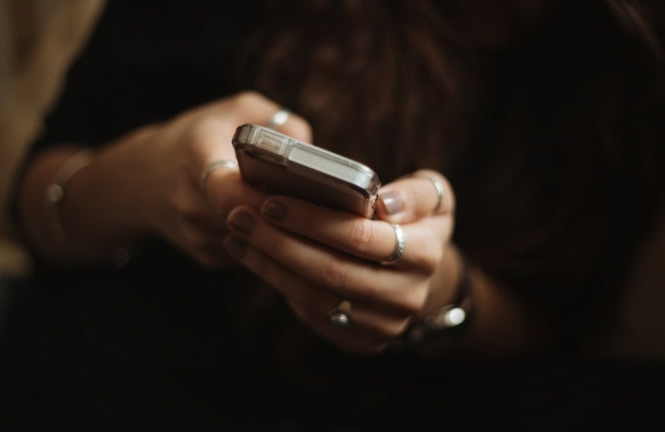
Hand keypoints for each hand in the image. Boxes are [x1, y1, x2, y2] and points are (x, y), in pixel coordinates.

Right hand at [94, 91, 310, 267]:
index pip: (230, 189)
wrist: (142, 179)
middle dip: (288, 216)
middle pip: (252, 221)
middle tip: (324, 207)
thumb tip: (314, 152)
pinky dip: (269, 241)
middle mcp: (192, 203)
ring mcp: (198, 236)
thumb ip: (278, 121)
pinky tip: (280, 223)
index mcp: (197, 157)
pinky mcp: (207, 257)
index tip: (299, 191)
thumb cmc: (199, 137)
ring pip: (257, 242)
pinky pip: (251, 253)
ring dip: (283, 231)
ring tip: (311, 215)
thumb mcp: (236, 110)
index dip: (267, 196)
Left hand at [223, 169, 456, 352]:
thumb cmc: (414, 221)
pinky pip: (310, 313)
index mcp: (425, 254)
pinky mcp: (360, 340)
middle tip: (239, 215)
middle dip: (278, 242)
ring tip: (237, 233)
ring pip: (314, 296)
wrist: (417, 273)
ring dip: (268, 263)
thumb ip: (416, 193)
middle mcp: (407, 296)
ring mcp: (383, 324)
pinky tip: (252, 255)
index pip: (361, 238)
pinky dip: (275, 281)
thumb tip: (384, 204)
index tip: (272, 201)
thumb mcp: (432, 196)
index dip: (313, 220)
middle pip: (330, 271)